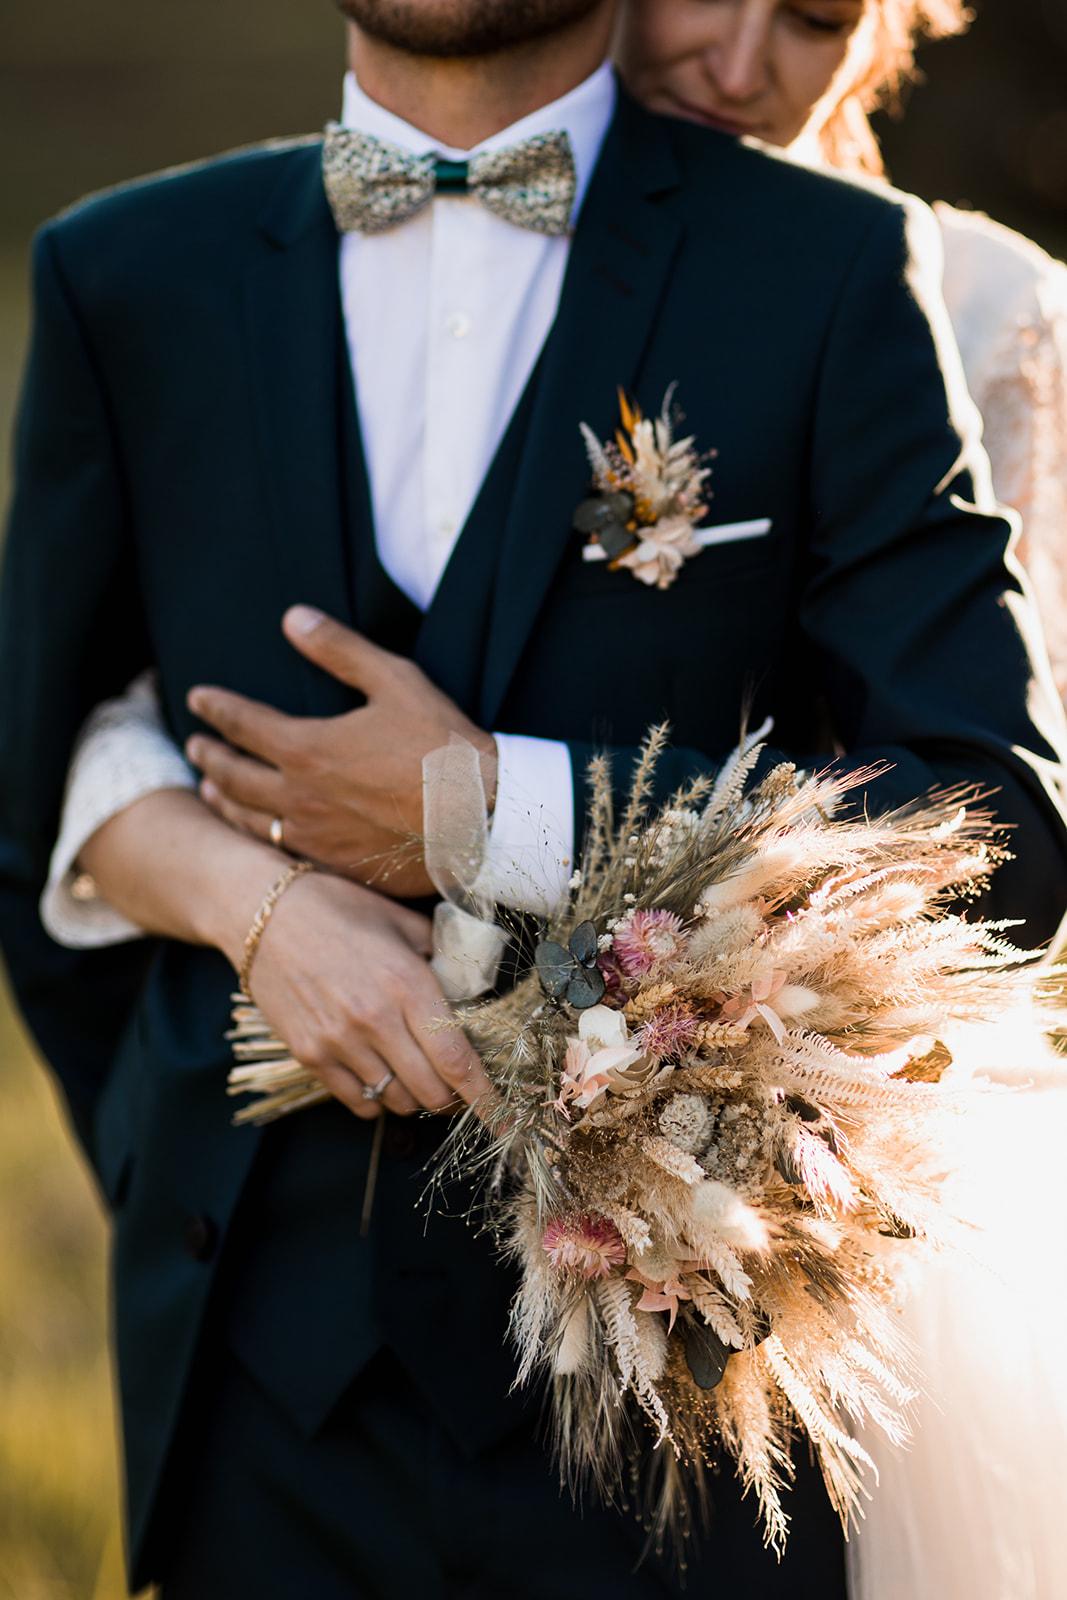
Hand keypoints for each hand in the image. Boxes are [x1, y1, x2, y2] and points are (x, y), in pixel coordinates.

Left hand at [186, 606, 497, 897]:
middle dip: (209, 757)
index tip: (197, 698)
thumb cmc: (442, 746)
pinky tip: (260, 832)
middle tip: (195, 746)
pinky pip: (281, 852)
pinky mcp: (335, 867)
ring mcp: (315, 838)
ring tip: (210, 790)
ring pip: (250, 820)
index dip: (215, 708)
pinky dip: (258, 836)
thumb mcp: (394, 681)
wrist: (479, 821)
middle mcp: (298, 798)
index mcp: (306, 749)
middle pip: (234, 776)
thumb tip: (293, 617)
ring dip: (224, 801)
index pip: (242, 724)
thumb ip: (339, 649)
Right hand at [235, 867, 493, 1120]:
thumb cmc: (337, 909)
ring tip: (414, 1072)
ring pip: (396, 1101)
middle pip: (431, 1091)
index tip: (502, 1115)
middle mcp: (376, 1020)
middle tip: (455, 1084)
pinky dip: (377, 1099)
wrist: (263, 912)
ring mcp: (338, 1042)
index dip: (484, 1095)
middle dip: (451, 1097)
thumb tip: (473, 987)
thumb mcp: (401, 923)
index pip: (456, 1058)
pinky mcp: (309, 1055)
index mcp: (407, 984)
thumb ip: (441, 957)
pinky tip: (379, 1074)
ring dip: (414, 1096)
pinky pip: (357, 1101)